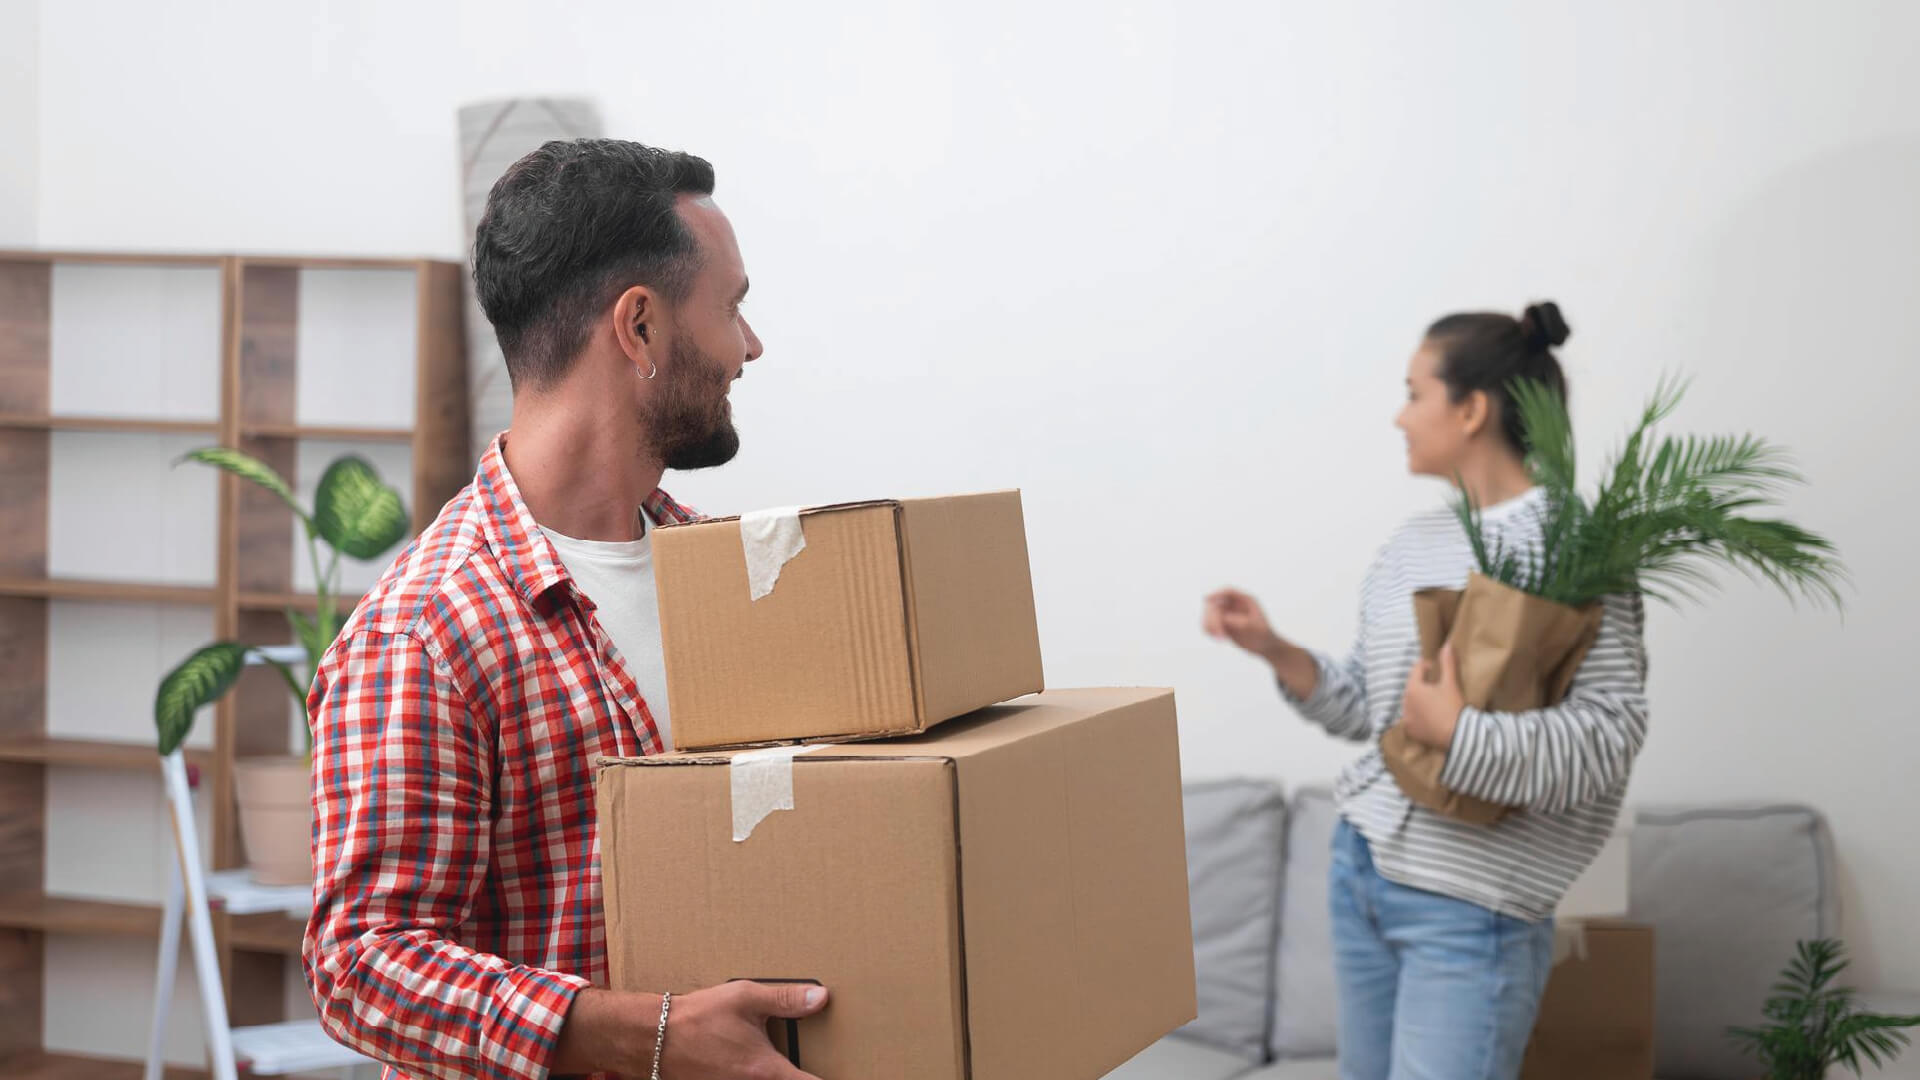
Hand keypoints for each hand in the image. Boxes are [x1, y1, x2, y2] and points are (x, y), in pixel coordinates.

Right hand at [664, 980, 830, 1079]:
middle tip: (810, 1064)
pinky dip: (758, 1077)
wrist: (652, 1038)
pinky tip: (749, 1061)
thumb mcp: (745, 998)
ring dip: (778, 1075)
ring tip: (778, 1059)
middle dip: (801, 1077)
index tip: (844, 1074)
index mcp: (766, 1070)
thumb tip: (820, 998)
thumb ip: (786, 999)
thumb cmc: (697, 1018)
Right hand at [1203, 588, 1280, 658]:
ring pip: (1210, 614)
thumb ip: (1238, 621)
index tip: (1207, 600)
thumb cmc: (1263, 634)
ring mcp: (1228, 614)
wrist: (1265, 646)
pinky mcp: (1223, 625)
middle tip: (1218, 633)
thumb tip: (1223, 618)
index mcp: (1245, 600)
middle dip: (1212, 617)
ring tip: (1217, 637)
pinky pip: (1210, 624)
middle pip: (1215, 604)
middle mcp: (1235, 605)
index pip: (1228, 592)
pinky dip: (1208, 630)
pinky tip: (1216, 638)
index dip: (1216, 593)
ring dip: (1208, 624)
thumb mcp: (1254, 626)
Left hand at [1401, 642, 1465, 748]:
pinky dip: (1418, 716)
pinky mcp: (1411, 731)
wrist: (1457, 735)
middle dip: (1422, 683)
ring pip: (1411, 703)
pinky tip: (1429, 716)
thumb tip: (1446, 645)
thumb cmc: (1453, 706)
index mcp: (1412, 688)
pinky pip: (1412, 719)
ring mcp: (1407, 718)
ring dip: (1419, 700)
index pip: (1416, 670)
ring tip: (1433, 701)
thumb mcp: (1451, 683)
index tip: (1435, 667)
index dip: (1426, 665)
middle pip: (1412, 687)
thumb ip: (1447, 663)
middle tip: (1435, 684)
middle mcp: (1405, 702)